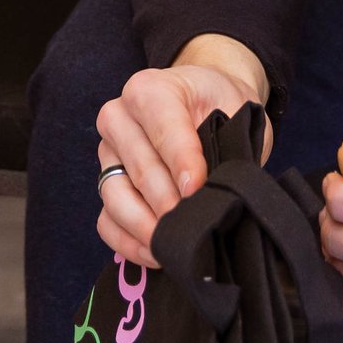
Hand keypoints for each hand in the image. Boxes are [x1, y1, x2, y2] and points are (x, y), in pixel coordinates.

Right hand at [93, 34, 271, 269]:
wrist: (207, 101)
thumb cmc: (222, 106)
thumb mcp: (236, 111)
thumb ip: (227, 144)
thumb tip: (217, 192)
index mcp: (150, 89)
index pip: (164, 129)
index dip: (183, 163)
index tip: (198, 189)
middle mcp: (119, 116)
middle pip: (140, 168)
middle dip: (169, 203)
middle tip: (194, 227)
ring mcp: (108, 152)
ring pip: (115, 196)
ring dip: (147, 227)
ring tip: (176, 245)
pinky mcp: (107, 183)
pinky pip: (106, 220)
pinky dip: (128, 242)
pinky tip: (157, 253)